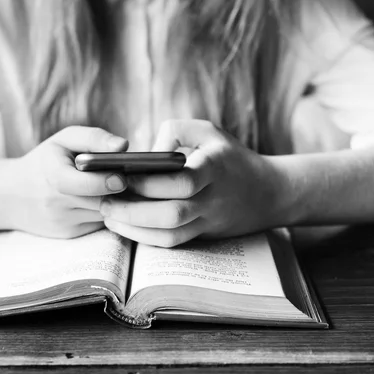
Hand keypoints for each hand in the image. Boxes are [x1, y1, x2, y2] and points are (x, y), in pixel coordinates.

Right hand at [6, 126, 128, 238]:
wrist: (11, 196)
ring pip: (104, 215)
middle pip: (101, 202)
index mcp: (54, 177)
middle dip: (121, 192)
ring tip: (124, 186)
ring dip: (117, 202)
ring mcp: (64, 223)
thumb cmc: (45, 161)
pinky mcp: (70, 235)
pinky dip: (106, 212)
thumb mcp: (63, 140)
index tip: (122, 175)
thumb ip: (94, 138)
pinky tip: (108, 199)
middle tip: (135, 179)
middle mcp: (58, 205)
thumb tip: (124, 146)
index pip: (88, 185)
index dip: (109, 181)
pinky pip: (98, 224)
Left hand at [100, 120, 281, 246]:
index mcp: (215, 168)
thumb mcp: (209, 131)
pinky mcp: (205, 236)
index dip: (149, 182)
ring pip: (171, 235)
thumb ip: (175, 130)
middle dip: (133, 211)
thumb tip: (146, 153)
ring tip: (108, 216)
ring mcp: (210, 221)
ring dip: (135, 229)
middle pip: (172, 214)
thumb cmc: (231, 156)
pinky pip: (174, 243)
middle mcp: (213, 198)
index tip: (121, 176)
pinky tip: (126, 226)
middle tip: (104, 202)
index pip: (182, 181)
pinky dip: (147, 239)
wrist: (269, 193)